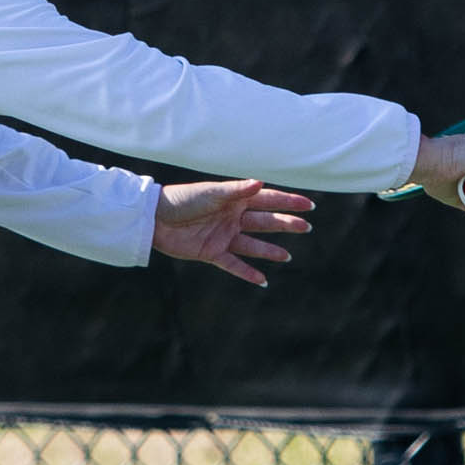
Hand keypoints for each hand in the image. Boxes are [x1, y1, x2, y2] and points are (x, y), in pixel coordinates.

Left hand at [152, 179, 313, 285]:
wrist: (155, 219)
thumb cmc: (183, 199)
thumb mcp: (211, 193)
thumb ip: (236, 190)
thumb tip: (261, 183)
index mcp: (234, 200)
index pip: (268, 200)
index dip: (288, 202)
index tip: (309, 206)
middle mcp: (232, 218)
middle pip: (265, 222)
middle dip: (286, 224)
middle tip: (306, 228)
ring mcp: (223, 236)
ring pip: (252, 245)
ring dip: (270, 251)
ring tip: (287, 257)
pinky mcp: (211, 253)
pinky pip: (233, 264)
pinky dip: (247, 273)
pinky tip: (262, 281)